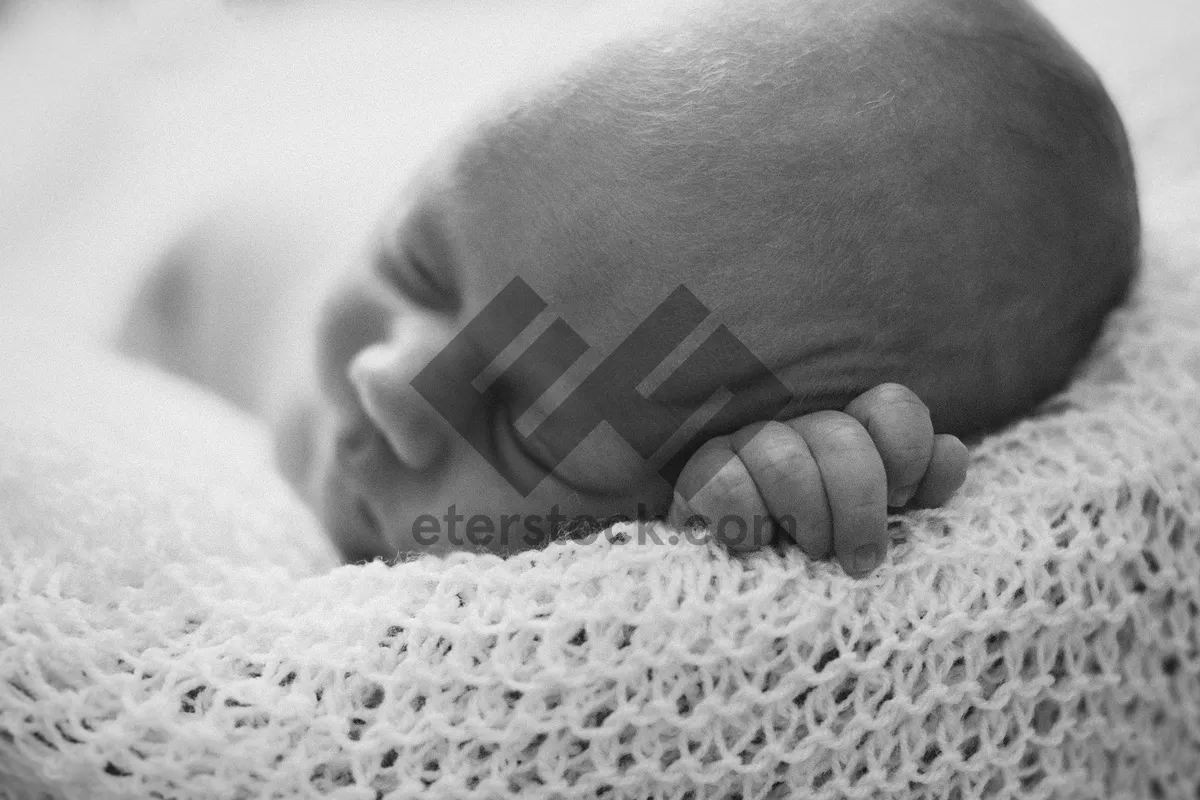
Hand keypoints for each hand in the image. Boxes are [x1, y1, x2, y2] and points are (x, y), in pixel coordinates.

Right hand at [668, 383, 968, 575]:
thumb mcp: (885, 539)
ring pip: (782, 456)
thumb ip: (923, 493)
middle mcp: (800, 431)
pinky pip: (724, 480)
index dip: (906, 452)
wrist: (749, 623)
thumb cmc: (825, 578)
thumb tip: (952, 452)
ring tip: (806, 556)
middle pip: (839, 437)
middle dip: (858, 505)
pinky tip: (753, 545)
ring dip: (804, 515)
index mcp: (851, 440)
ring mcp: (744, 449)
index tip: (905, 502)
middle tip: (859, 560)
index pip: (890, 407)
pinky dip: (746, 518)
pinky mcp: (697, 479)